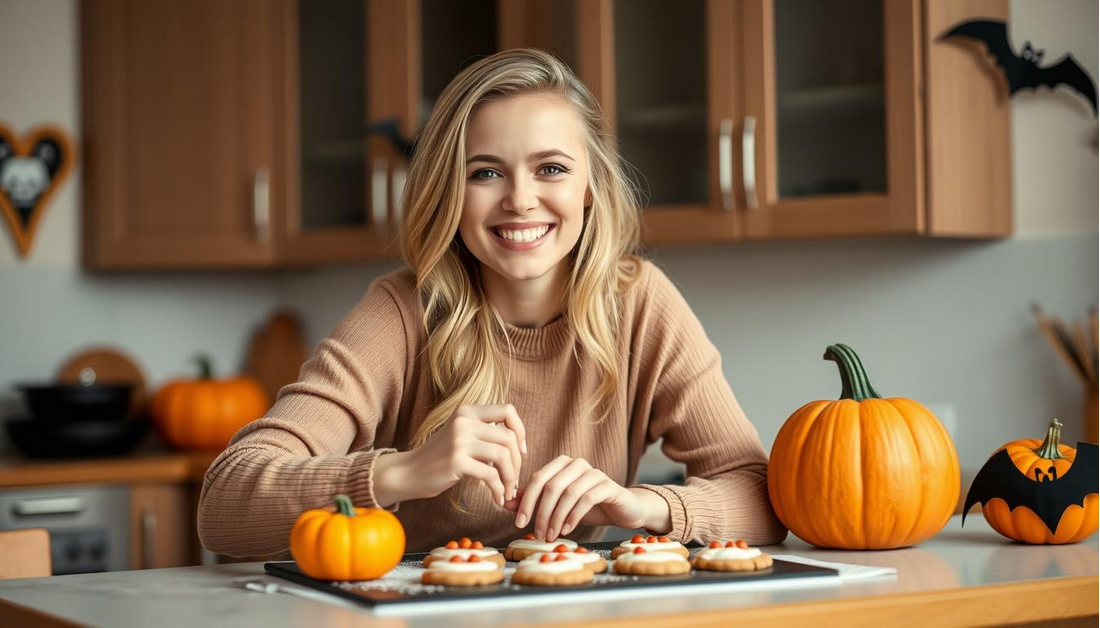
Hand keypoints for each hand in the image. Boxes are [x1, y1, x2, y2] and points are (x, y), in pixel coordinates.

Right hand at [376, 404, 525, 506]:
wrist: (408, 473)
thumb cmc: (440, 459)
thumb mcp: (462, 437)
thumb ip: (485, 434)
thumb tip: (519, 445)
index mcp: (467, 412)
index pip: (508, 410)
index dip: (520, 431)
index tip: (520, 451)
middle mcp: (464, 421)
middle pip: (509, 438)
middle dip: (517, 463)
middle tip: (514, 480)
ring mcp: (459, 440)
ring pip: (503, 455)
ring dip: (511, 478)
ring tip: (507, 491)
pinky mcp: (456, 461)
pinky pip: (490, 475)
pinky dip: (498, 490)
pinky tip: (497, 499)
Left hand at [507, 455, 648, 541]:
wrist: (622, 509)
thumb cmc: (586, 507)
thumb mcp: (556, 505)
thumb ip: (532, 501)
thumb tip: (505, 503)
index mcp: (561, 464)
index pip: (537, 478)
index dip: (525, 501)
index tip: (519, 523)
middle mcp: (576, 463)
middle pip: (551, 486)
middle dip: (541, 512)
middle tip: (537, 533)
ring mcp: (594, 473)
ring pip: (568, 493)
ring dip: (557, 518)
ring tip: (552, 535)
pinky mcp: (608, 485)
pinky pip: (587, 498)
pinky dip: (574, 516)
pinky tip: (568, 530)